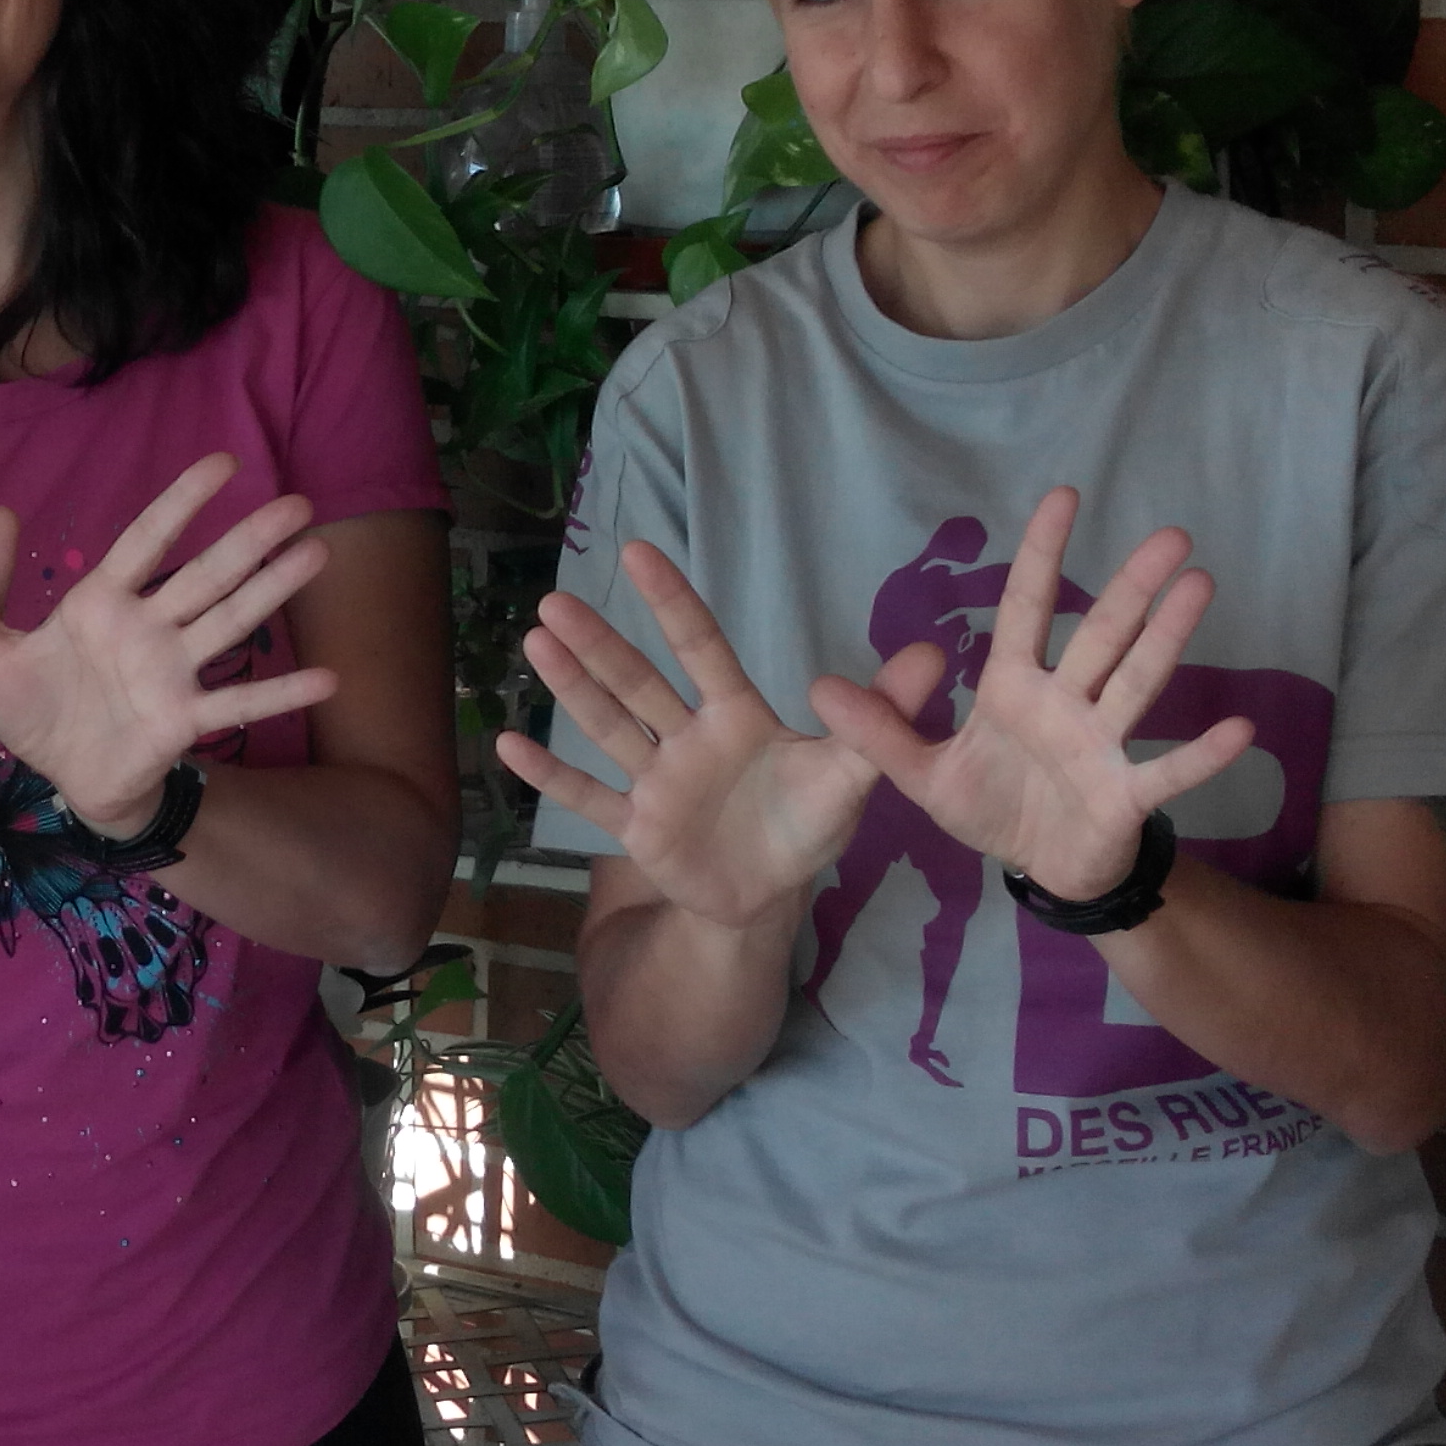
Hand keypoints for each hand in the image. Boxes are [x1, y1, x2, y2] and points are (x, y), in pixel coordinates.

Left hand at [0, 453, 339, 835]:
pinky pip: (236, 703)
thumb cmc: (33, 710)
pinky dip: (280, 692)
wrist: (61, 780)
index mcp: (101, 604)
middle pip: (204, 575)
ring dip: (272, 591)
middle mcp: (148, 628)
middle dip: (249, 539)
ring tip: (315, 554)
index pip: (145, 542)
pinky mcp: (184, 720)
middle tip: (298, 501)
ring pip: (229, 622)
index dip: (181, 504)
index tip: (223, 463)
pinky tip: (326, 680)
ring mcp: (172, 673)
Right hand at [495, 542, 898, 931]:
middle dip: (599, 645)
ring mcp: (657, 781)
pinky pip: (591, 800)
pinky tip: (506, 744)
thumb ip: (883, 714)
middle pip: (639, 684)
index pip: (701, 649)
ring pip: (609, 727)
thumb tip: (939, 651)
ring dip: (571, 690)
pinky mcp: (638, 829)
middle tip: (556, 601)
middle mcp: (688, 738)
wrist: (769, 893)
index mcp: (736, 716)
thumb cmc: (807, 821)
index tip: (638, 552)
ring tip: (536, 642)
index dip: (672, 603)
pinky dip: (551, 778)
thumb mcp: (853, 773)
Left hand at [808, 489, 1254, 905]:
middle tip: (1170, 534)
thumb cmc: (992, 807)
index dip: (1042, 555)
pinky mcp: (1125, 795)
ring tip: (1199, 585)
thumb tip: (817, 687)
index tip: (1063, 496)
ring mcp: (1103, 745)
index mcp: (1015, 688)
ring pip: (1137, 682)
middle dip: (1132, 587)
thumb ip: (879, 731)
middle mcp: (1066, 703)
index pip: (1028, 608)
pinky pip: (1166, 771)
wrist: (1041, 872)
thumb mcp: (922, 775)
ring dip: (1168, 638)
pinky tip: (1238, 729)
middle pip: (1101, 634)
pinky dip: (1200, 754)